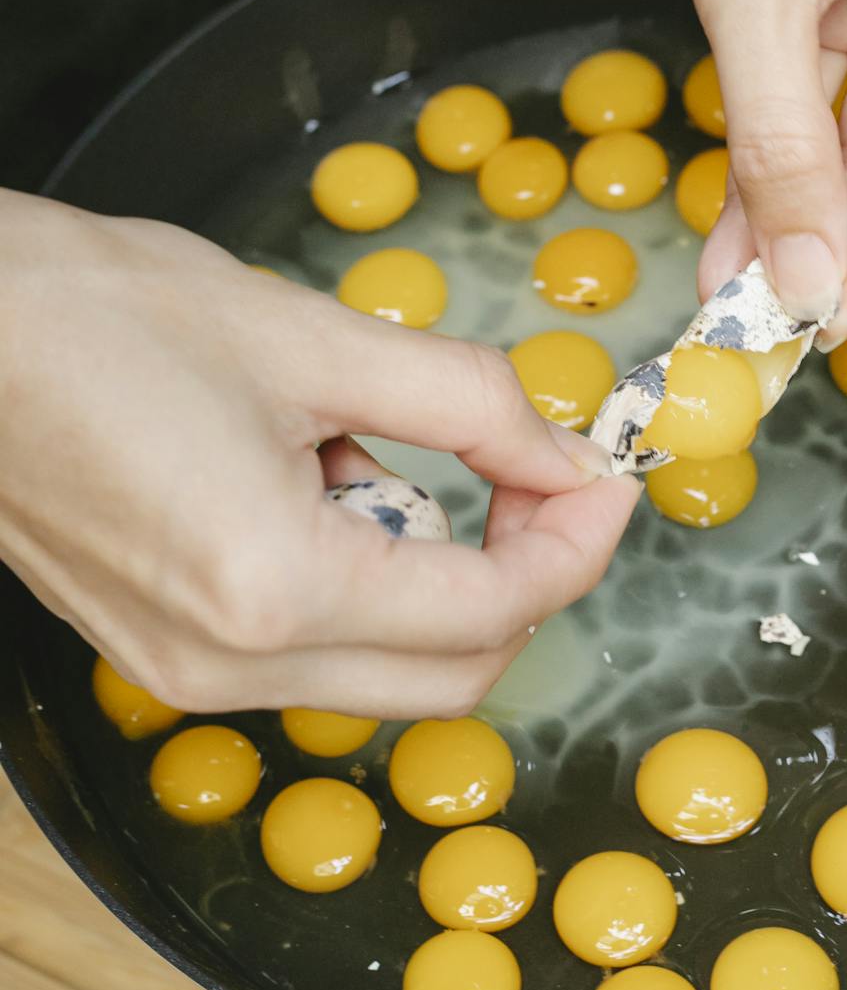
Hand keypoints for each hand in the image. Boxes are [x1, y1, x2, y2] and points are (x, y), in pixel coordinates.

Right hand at [0, 195, 638, 716]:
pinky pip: (311, 651)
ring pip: (384, 670)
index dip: (575, 543)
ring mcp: (186, 674)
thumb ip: (471, 404)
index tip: (605, 477)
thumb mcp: (317, 338)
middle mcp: (230, 665)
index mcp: (276, 586)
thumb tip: (564, 455)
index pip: (492, 611)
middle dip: (522, 577)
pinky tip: (310, 478)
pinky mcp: (159, 656)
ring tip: (369, 444)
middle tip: (536, 474)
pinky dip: (357, 580)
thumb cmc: (97, 314)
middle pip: (453, 674)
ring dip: (431, 574)